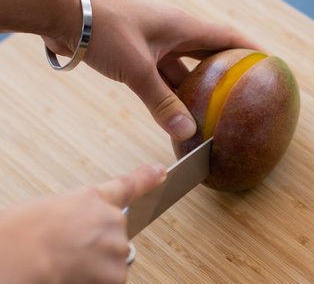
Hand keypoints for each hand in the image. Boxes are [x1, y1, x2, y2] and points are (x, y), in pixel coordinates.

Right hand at [0, 164, 165, 283]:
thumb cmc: (20, 233)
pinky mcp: (116, 272)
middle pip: (115, 234)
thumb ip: (77, 214)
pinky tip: (74, 276)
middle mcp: (111, 217)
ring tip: (67, 264)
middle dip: (98, 245)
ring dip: (97, 266)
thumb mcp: (50, 209)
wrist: (20, 255)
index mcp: (92, 197)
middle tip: (68, 250)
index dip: (147, 177)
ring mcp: (116, 243)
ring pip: (114, 259)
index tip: (161, 172)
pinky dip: (96, 283)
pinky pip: (111, 280)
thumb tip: (77, 226)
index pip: (128, 185)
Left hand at [44, 0, 258, 140]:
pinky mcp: (139, 55)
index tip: (269, 62)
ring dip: (196, 88)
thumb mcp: (137, 68)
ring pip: (184, 69)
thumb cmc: (104, 29)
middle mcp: (173, 34)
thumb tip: (187, 133)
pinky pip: (163, 77)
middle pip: (209, 54)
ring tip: (213, 110)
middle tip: (243, 92)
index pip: (227, 36)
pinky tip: (177, 110)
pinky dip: (172, 93)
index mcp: (182, 27)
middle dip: (226, 72)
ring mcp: (155, 45)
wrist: (64, 14)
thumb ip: (162, 102)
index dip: (250, 48)